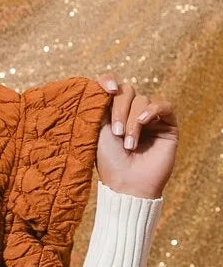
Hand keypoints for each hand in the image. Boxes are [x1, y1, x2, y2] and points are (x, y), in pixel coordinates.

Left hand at [93, 76, 178, 198]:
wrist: (127, 184)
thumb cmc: (109, 163)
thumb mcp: (97, 131)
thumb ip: (99, 106)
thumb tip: (102, 84)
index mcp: (112, 113)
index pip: (112, 86)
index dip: (109, 81)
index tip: (107, 88)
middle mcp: (131, 113)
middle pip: (127, 91)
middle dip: (119, 109)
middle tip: (116, 133)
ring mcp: (150, 119)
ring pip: (142, 100)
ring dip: (133, 121)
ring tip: (129, 143)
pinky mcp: (168, 125)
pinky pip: (164, 105)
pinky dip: (153, 110)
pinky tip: (144, 121)